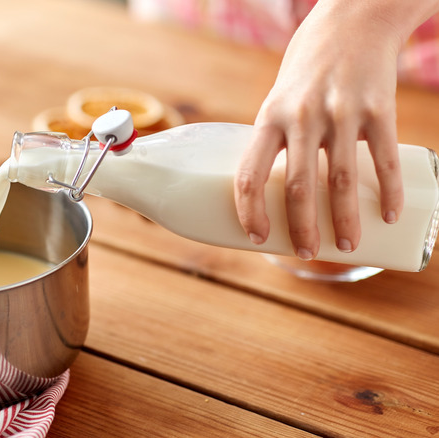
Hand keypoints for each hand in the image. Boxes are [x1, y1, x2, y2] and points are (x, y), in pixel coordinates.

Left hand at [234, 1, 405, 259]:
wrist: (354, 20)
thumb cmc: (309, 66)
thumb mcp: (280, 98)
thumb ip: (279, 139)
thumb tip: (276, 189)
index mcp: (269, 117)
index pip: (249, 173)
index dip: (249, 211)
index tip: (256, 236)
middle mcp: (302, 117)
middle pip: (297, 187)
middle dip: (301, 228)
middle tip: (306, 253)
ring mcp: (341, 113)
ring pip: (341, 180)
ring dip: (345, 220)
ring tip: (346, 246)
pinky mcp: (379, 109)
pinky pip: (385, 159)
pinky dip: (390, 192)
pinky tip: (391, 215)